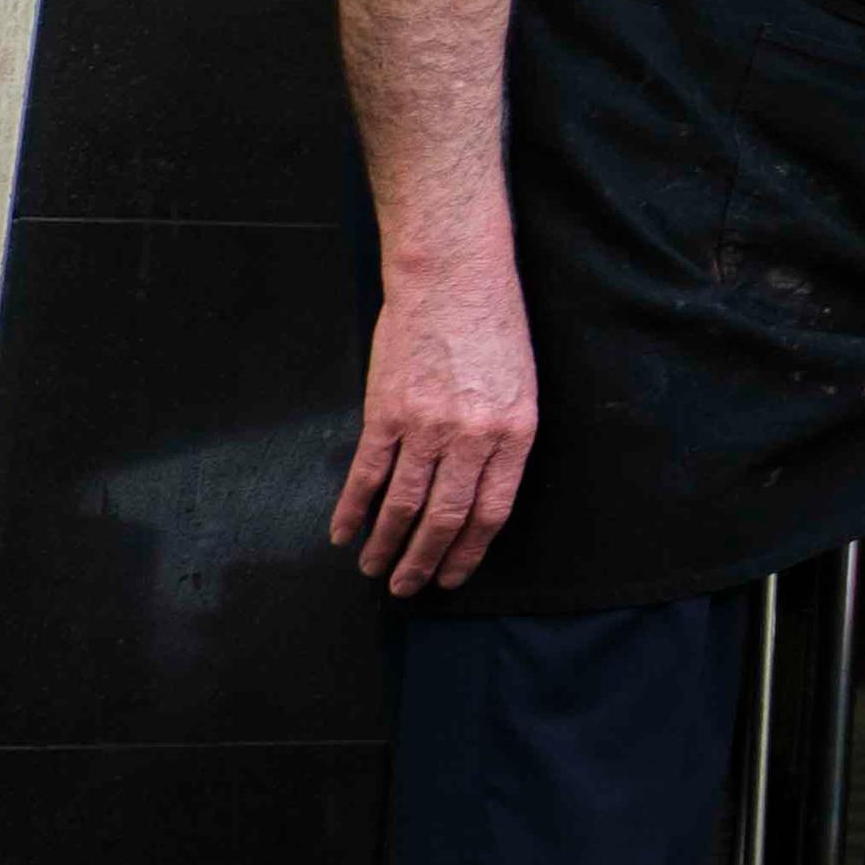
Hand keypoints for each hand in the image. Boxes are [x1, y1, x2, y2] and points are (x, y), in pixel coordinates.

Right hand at [332, 255, 539, 595]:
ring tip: (374, 570)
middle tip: (407, 588)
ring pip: (403, 505)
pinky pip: (366, 474)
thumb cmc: (493, 327)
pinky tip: (344, 532)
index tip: (452, 578)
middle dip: (424, 561)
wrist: (453, 276)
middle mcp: (473, 436)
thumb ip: (501, 441)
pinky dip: (352, 509)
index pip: (492, 512)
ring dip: (385, 544)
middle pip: (446, 518)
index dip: (469, 552)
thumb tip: (476, 493)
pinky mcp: (386, 412)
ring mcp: (426, 425)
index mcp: (515, 432)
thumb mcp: (520, 386)